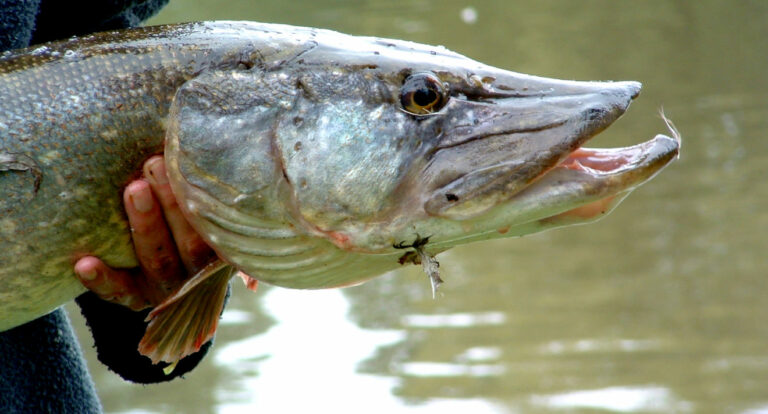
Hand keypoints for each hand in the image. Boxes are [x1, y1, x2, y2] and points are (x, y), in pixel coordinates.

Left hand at [75, 156, 214, 309]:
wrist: (178, 280)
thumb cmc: (194, 227)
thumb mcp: (213, 218)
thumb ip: (217, 192)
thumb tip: (220, 131)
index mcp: (223, 252)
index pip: (219, 230)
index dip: (204, 201)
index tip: (191, 166)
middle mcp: (198, 274)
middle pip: (190, 243)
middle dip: (171, 203)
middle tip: (153, 164)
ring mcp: (167, 288)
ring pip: (158, 260)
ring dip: (144, 226)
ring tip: (132, 190)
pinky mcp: (136, 299)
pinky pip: (119, 292)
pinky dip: (102, 279)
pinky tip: (83, 263)